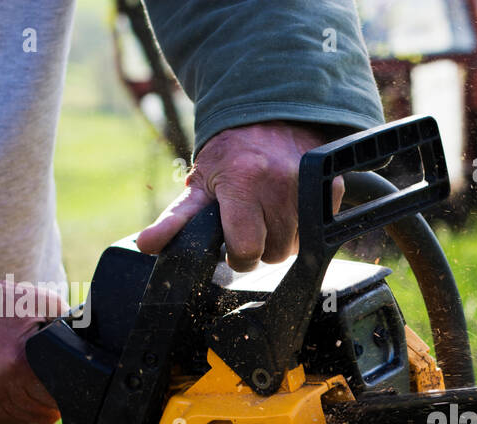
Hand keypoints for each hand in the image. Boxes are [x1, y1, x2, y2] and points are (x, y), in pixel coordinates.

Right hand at [0, 275, 62, 423]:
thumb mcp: (38, 301)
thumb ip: (68, 322)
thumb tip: (88, 340)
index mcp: (18, 362)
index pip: (56, 397)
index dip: (66, 393)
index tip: (66, 386)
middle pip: (40, 412)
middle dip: (49, 401)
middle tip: (49, 387)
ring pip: (21, 420)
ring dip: (31, 408)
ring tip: (29, 387)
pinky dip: (9, 411)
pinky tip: (9, 392)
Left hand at [136, 120, 343, 270]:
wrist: (271, 115)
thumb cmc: (232, 155)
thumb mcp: (200, 184)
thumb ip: (174, 220)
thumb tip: (146, 245)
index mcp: (243, 184)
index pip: (246, 250)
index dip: (238, 255)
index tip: (233, 245)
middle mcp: (279, 185)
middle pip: (274, 253)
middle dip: (261, 247)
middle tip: (251, 224)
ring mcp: (308, 187)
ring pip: (296, 246)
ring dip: (282, 239)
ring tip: (269, 214)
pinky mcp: (331, 187)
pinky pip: (318, 229)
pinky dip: (304, 225)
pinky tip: (290, 206)